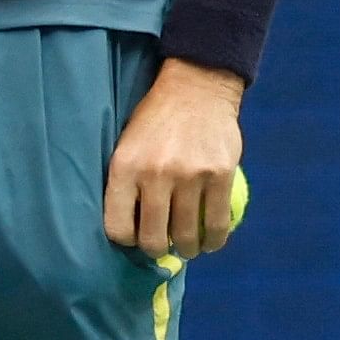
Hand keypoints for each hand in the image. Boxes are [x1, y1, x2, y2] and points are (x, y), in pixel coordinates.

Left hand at [105, 58, 245, 260]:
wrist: (195, 88)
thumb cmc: (154, 120)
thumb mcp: (125, 144)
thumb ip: (126, 182)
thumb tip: (128, 227)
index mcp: (124, 167)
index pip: (118, 226)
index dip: (125, 240)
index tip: (132, 237)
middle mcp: (156, 174)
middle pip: (154, 238)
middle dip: (156, 250)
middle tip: (161, 246)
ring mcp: (191, 177)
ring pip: (187, 236)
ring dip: (187, 249)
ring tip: (186, 246)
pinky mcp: (221, 177)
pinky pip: (218, 224)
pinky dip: (213, 241)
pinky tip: (209, 242)